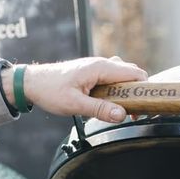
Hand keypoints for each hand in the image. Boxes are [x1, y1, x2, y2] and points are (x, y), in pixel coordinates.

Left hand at [1, 56, 146, 122]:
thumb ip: (100, 109)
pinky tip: (114, 104)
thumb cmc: (50, 91)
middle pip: (131, 73)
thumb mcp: (76, 104)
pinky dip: (119, 90)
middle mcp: (101, 64)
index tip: (147, 106)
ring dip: (128, 92)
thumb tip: (122, 114)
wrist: (32, 83)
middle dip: (139, 91)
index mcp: (100, 68)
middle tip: (138, 112)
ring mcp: (97, 67)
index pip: (133, 73)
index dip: (145, 88)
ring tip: (127, 110)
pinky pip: (113, 79)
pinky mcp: (93, 74)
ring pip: (123, 76)